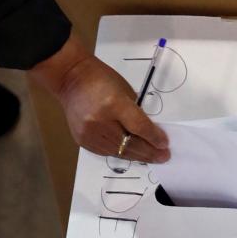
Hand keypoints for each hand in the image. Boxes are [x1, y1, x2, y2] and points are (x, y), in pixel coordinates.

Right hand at [29, 33, 170, 162]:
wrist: (71, 79)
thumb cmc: (102, 79)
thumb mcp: (124, 90)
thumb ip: (135, 112)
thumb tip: (149, 133)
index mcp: (113, 104)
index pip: (139, 127)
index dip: (154, 138)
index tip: (165, 145)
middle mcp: (100, 122)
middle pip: (129, 144)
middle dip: (149, 152)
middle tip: (164, 157)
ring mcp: (88, 134)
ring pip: (118, 152)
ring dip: (137, 156)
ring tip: (152, 158)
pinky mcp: (82, 141)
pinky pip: (106, 152)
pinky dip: (121, 153)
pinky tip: (132, 154)